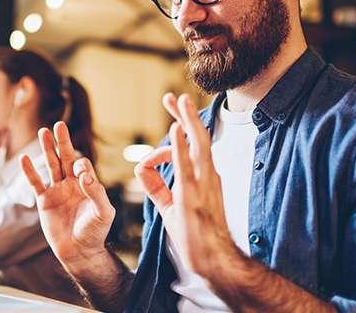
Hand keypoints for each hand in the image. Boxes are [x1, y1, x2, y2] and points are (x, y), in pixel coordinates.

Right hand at [20, 122, 115, 269]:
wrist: (79, 251)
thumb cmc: (95, 232)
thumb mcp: (103, 213)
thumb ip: (97, 193)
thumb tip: (84, 175)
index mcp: (88, 184)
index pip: (83, 166)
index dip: (81, 165)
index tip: (80, 175)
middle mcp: (72, 184)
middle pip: (66, 158)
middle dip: (63, 142)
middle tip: (59, 125)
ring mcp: (57, 191)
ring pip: (51, 165)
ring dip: (47, 149)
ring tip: (43, 131)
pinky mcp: (45, 201)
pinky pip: (36, 183)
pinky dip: (29, 171)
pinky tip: (23, 158)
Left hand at [135, 93, 237, 275]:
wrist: (213, 259)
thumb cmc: (195, 234)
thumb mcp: (171, 205)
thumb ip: (157, 185)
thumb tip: (143, 166)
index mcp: (203, 176)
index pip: (191, 145)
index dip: (176, 133)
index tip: (163, 135)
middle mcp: (206, 175)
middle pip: (197, 138)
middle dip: (185, 116)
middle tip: (175, 97)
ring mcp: (202, 184)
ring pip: (198, 145)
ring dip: (188, 121)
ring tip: (181, 101)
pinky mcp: (193, 194)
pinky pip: (186, 166)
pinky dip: (181, 147)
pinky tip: (176, 131)